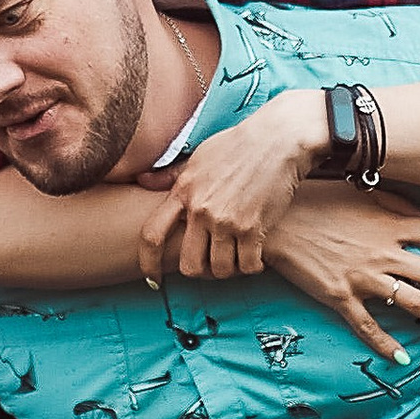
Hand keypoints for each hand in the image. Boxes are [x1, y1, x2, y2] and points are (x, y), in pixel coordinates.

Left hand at [137, 89, 324, 281]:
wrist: (278, 139)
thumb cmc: (237, 145)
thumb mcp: (198, 157)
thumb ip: (170, 175)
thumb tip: (141, 179)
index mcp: (183, 192)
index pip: (152, 235)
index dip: (147, 262)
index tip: (153, 279)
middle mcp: (201, 209)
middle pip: (189, 265)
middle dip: (200, 271)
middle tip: (211, 263)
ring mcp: (227, 220)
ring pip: (220, 269)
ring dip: (229, 269)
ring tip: (236, 256)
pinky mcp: (254, 227)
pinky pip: (247, 266)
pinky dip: (252, 266)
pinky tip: (256, 256)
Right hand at [266, 184, 419, 365]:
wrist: (275, 223)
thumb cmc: (314, 200)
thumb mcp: (359, 191)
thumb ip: (394, 203)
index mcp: (390, 225)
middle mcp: (385, 253)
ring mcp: (364, 279)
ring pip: (414, 302)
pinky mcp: (341, 298)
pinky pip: (370, 327)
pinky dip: (387, 345)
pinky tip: (403, 357)